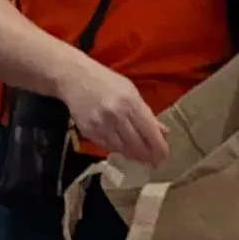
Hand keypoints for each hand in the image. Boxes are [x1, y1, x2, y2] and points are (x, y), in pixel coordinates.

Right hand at [58, 51, 169, 167]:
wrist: (74, 77)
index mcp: (130, 103)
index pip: (150, 132)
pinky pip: (107, 147)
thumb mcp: (130, 91)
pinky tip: (124, 150)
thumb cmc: (106, 82)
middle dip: (148, 156)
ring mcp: (101, 125)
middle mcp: (116, 115)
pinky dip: (118, 150)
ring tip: (141, 158)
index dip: (159, 148)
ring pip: (122, 149)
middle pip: (137, 144)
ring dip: (133, 156)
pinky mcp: (89, 132)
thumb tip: (163, 132)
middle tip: (154, 162)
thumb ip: (146, 113)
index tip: (164, 156)